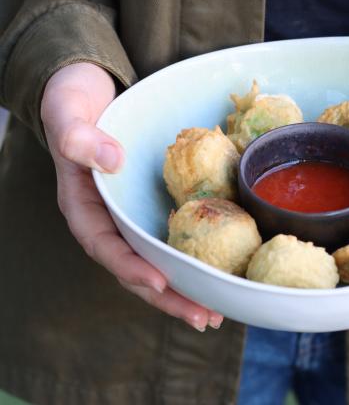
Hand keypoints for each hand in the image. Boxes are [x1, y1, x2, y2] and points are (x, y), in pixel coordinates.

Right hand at [41, 62, 222, 331]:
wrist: (91, 93)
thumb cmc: (72, 102)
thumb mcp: (68, 113)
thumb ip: (80, 137)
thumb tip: (112, 161)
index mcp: (82, 204)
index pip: (103, 245)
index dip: (130, 267)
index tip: (160, 283)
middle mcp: (107, 218)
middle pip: (135, 267)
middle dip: (167, 296)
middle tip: (203, 317)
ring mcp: (130, 216)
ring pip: (155, 261)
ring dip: (184, 289)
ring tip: (216, 313)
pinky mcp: (151, 207)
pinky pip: (170, 239)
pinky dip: (191, 259)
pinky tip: (217, 274)